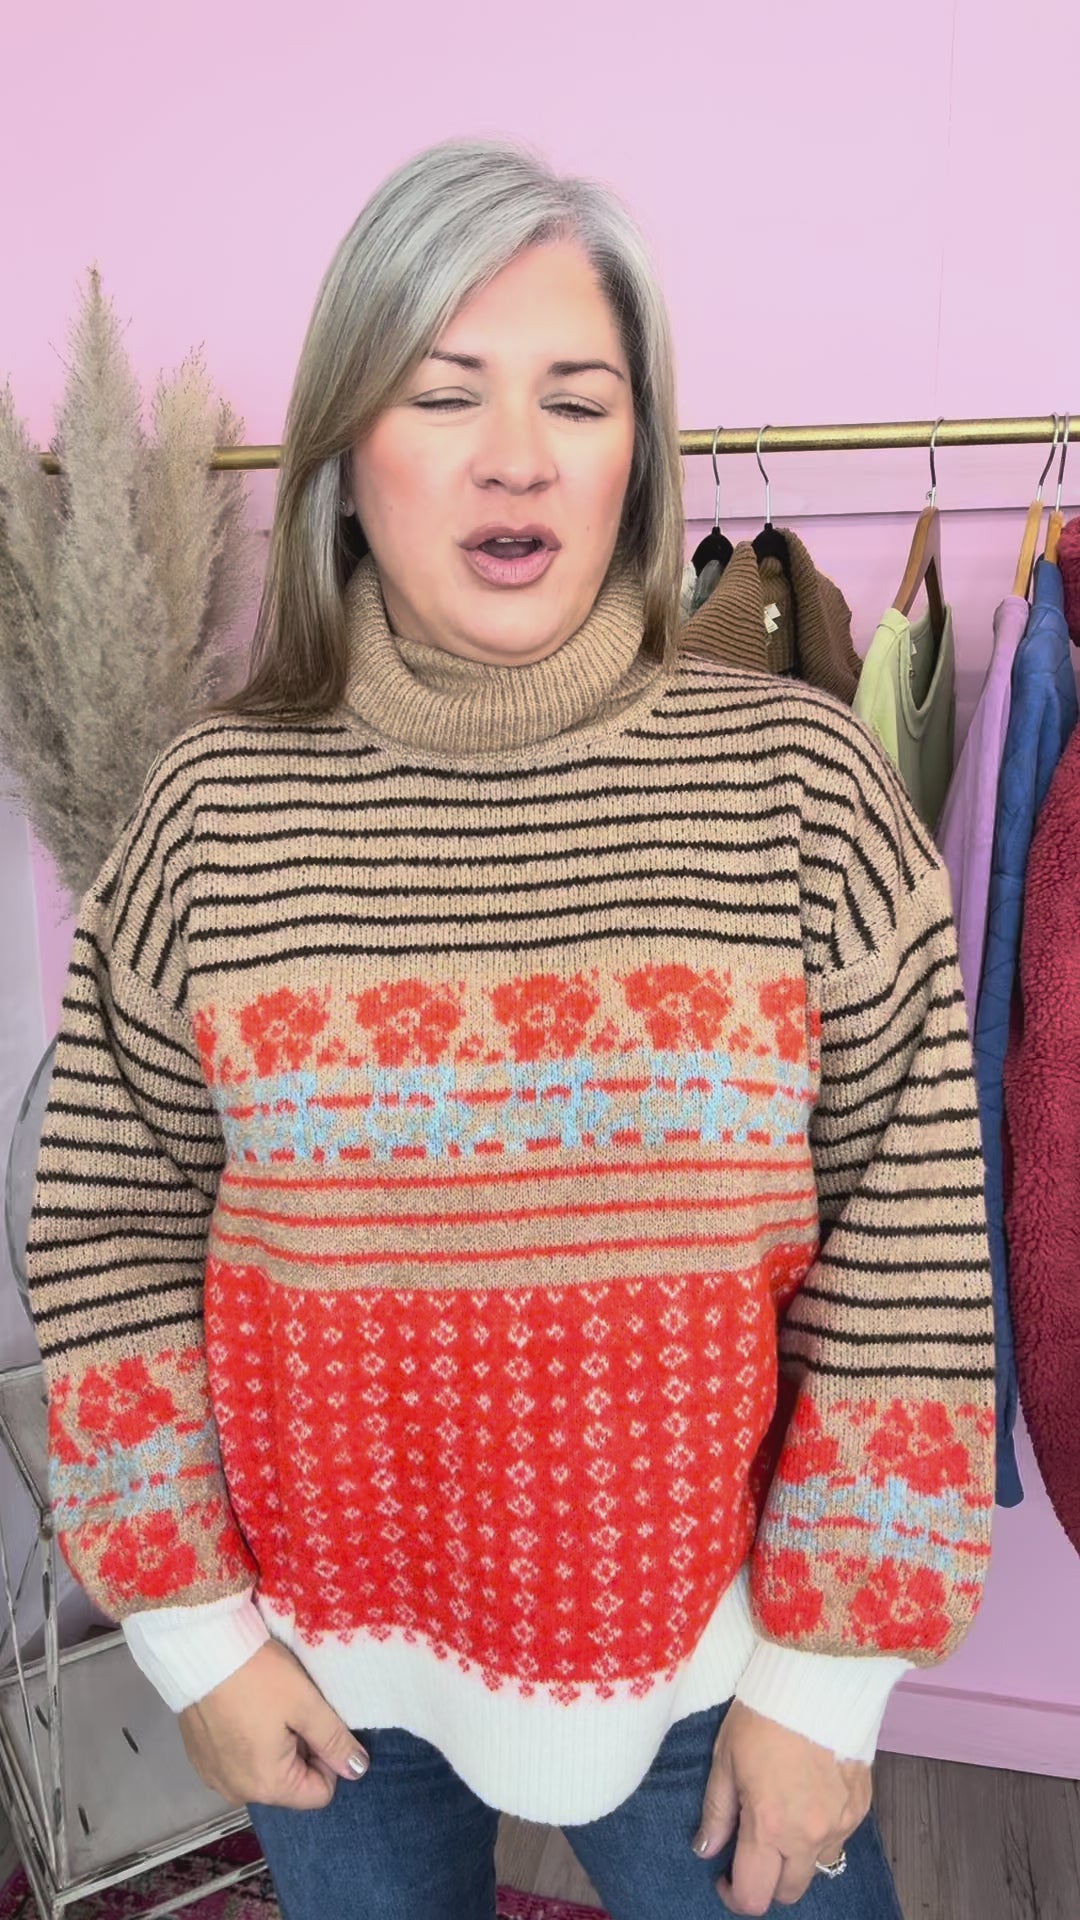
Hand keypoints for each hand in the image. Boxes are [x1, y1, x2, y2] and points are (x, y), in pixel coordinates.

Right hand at [178, 1639, 369, 1809]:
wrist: (202, 1651)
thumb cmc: (258, 1677)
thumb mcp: (307, 1704)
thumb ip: (335, 1741)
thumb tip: (358, 1769)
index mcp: (267, 1786)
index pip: (319, 1794)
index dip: (328, 1758)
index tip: (316, 1723)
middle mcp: (238, 1792)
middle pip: (290, 1784)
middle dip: (300, 1750)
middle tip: (291, 1709)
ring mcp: (214, 1777)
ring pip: (264, 1771)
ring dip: (274, 1745)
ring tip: (267, 1706)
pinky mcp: (200, 1759)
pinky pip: (238, 1762)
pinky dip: (248, 1741)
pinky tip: (243, 1709)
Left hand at [691, 1701, 871, 1913]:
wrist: (818, 1678)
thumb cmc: (764, 1713)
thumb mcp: (725, 1758)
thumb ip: (717, 1812)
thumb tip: (706, 1850)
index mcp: (769, 1826)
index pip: (755, 1896)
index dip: (735, 1895)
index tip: (724, 1877)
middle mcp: (809, 1836)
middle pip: (789, 1892)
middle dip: (767, 1880)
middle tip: (752, 1850)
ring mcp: (841, 1823)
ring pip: (817, 1868)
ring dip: (797, 1858)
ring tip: (783, 1821)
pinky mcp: (862, 1807)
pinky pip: (840, 1839)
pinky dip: (821, 1833)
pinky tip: (808, 1801)